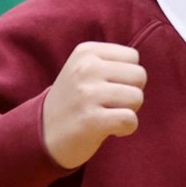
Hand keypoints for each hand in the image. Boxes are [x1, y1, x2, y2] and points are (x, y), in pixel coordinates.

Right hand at [42, 42, 144, 169]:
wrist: (43, 134)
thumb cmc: (74, 102)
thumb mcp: (84, 69)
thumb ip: (113, 63)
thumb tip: (142, 71)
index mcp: (85, 52)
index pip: (133, 58)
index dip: (126, 76)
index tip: (106, 88)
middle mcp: (85, 68)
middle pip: (139, 76)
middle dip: (130, 93)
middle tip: (108, 104)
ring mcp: (87, 94)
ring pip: (137, 98)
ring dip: (128, 112)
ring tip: (106, 115)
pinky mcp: (91, 120)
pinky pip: (130, 120)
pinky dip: (126, 129)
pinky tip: (110, 130)